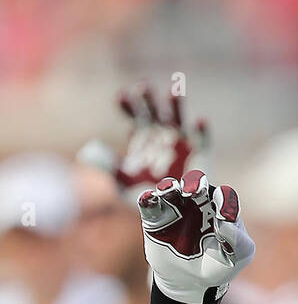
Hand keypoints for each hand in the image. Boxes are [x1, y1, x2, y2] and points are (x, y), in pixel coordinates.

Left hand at [78, 83, 207, 199]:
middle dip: (148, 98)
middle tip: (143, 87)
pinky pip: (203, 139)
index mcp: (143, 136)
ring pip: (178, 117)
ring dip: (176, 104)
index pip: (134, 113)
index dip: (128, 104)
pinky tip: (200, 121)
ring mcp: (182, 142)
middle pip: (154, 110)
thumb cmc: (148, 199)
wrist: (174, 216)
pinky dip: (202, 130)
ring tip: (174, 93)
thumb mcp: (123, 186)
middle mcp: (162, 134)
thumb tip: (87, 152)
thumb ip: (107, 169)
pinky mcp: (201, 154)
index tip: (121, 96)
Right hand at [137, 170, 254, 303]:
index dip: (225, 201)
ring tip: (169, 190)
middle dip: (195, 183)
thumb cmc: (218, 265)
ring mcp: (175, 207)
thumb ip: (237, 240)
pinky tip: (149, 199)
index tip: (224, 216)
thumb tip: (225, 222)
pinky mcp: (155, 217)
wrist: (190, 282)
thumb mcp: (237, 257)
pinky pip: (149, 203)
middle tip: (193, 191)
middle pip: (196, 183)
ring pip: (170, 187)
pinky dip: (148, 198)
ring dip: (169, 186)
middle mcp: (197, 201)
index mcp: (220, 207)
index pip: (224, 196)